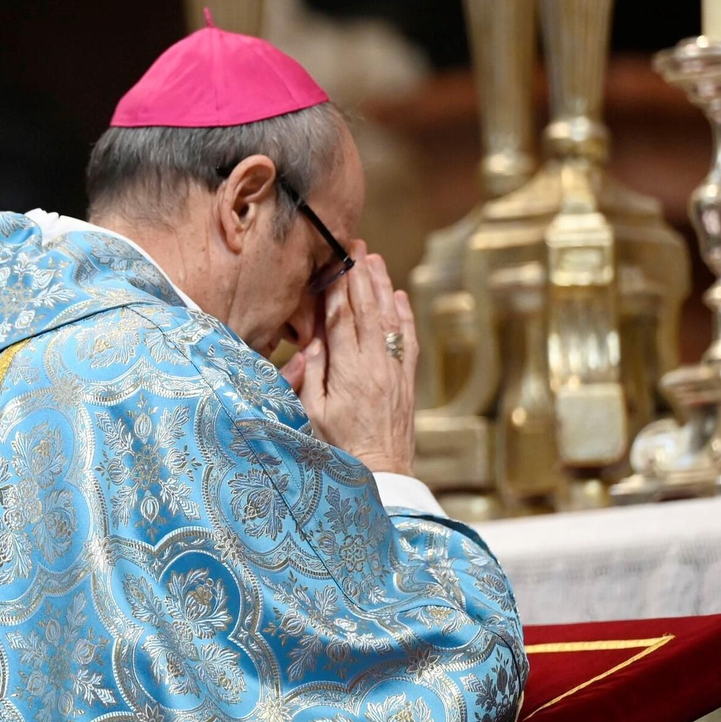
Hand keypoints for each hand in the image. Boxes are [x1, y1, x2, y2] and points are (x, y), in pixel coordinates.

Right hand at [284, 244, 418, 474]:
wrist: (381, 473)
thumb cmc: (338, 447)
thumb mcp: (312, 413)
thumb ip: (312, 374)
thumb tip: (314, 340)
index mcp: (348, 373)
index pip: (342, 321)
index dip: (339, 290)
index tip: (336, 264)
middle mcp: (376, 366)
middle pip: (369, 312)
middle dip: (362, 277)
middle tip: (357, 248)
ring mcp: (395, 372)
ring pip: (390, 320)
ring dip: (383, 287)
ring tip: (376, 261)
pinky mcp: (408, 381)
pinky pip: (408, 340)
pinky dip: (405, 315)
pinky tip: (400, 297)